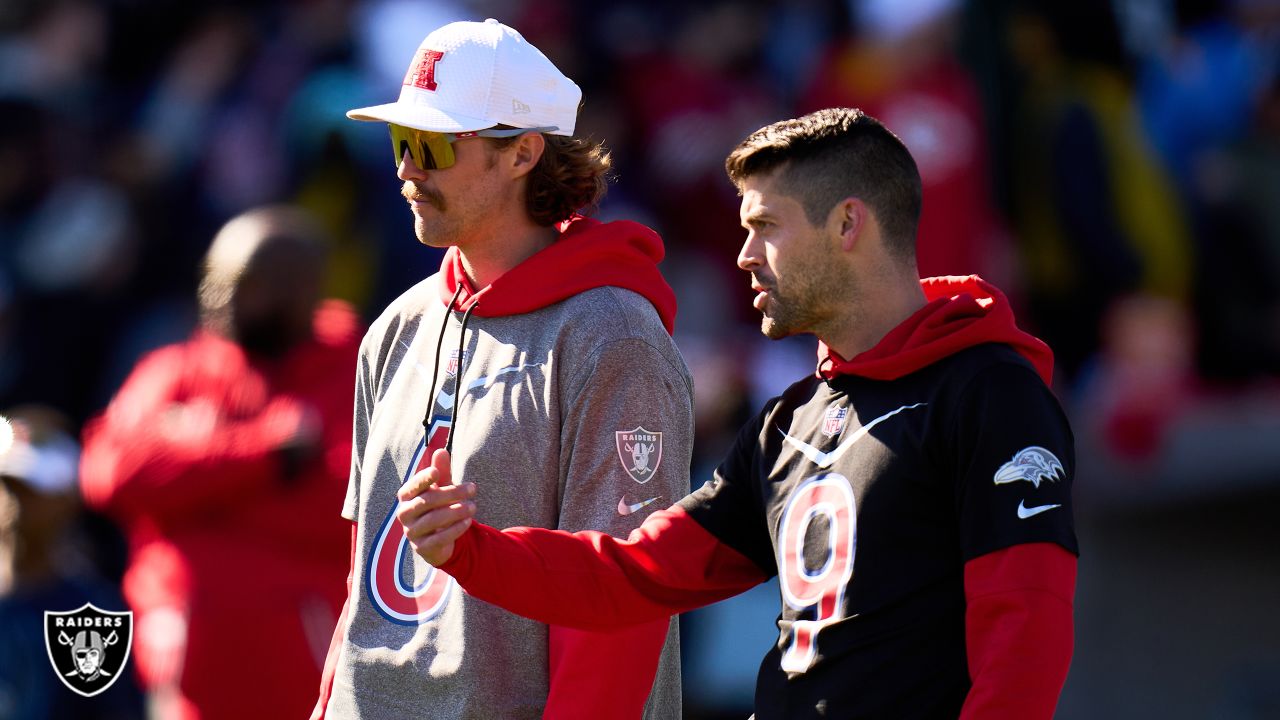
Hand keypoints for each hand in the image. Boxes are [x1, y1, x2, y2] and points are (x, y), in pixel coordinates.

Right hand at [396, 449, 475, 565]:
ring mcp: (411, 532)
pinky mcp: (422, 547)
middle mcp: (405, 514)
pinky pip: (439, 538)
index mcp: (407, 496)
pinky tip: (468, 521)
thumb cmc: (437, 507)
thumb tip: (441, 451)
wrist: (437, 540)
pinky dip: (455, 529)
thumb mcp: (441, 489)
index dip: (423, 478)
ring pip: (433, 520)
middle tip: (473, 488)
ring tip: (473, 506)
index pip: (412, 486)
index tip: (437, 472)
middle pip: (427, 501)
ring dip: (456, 512)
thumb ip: (441, 472)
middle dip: (452, 493)